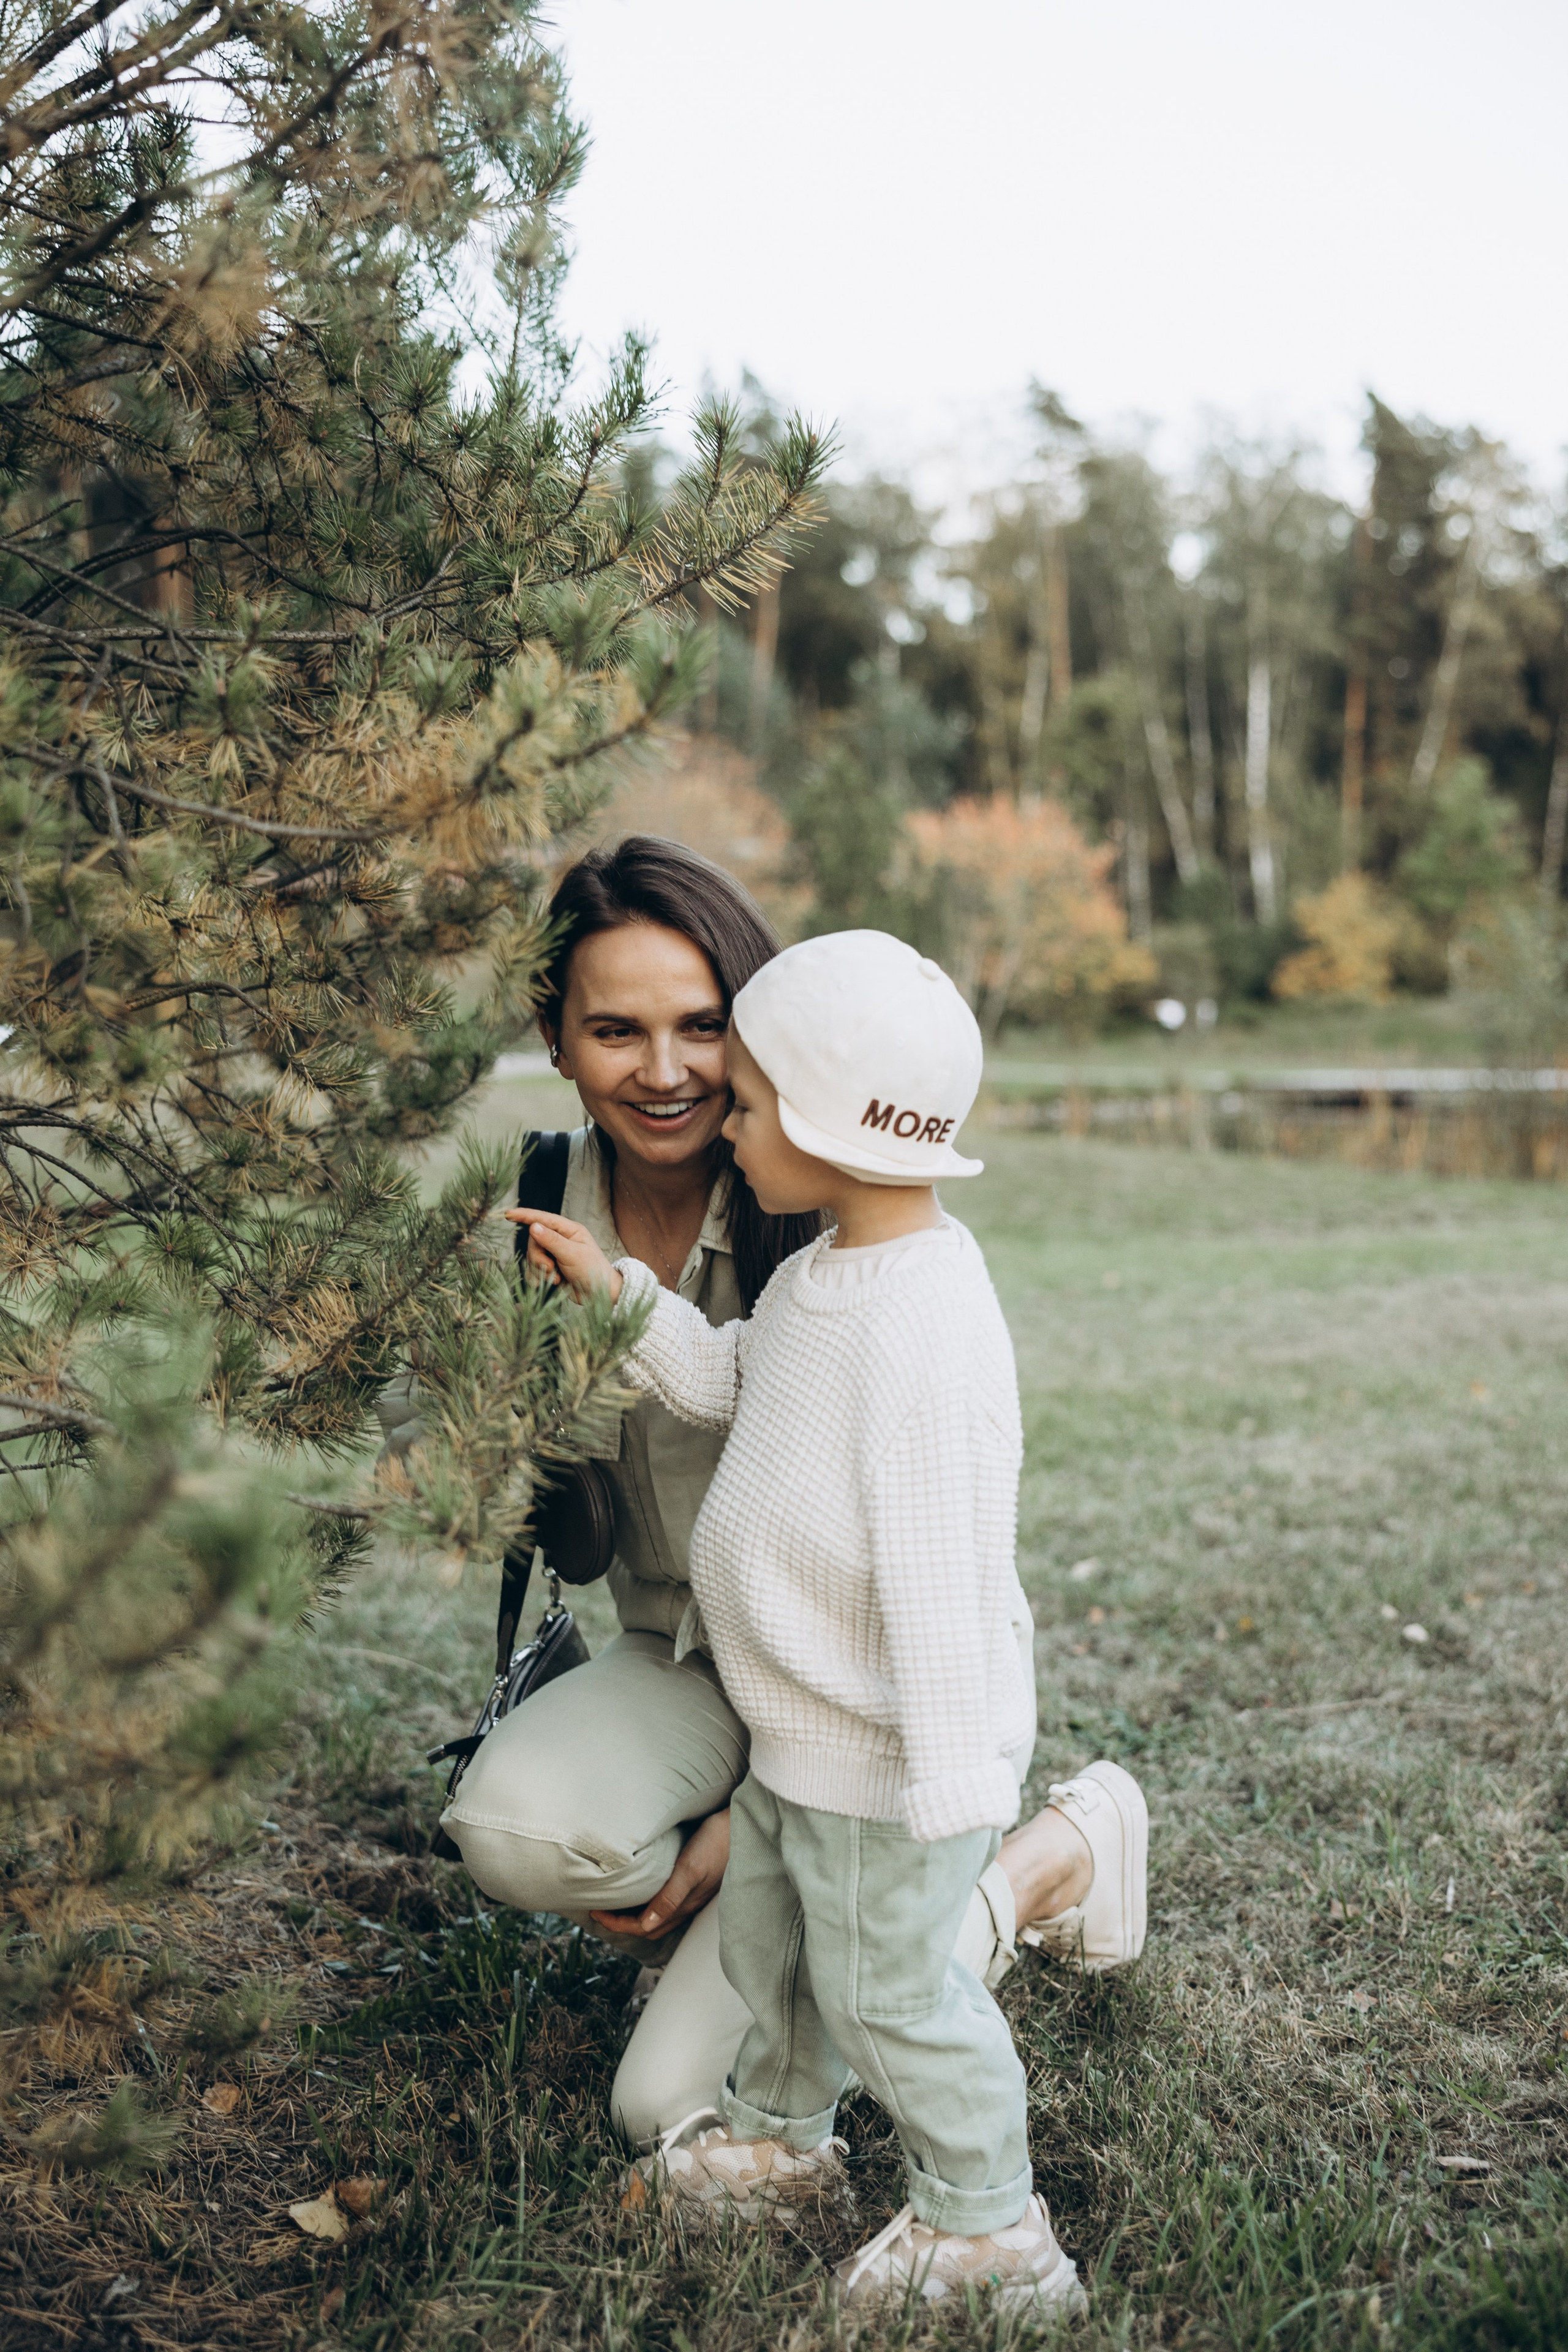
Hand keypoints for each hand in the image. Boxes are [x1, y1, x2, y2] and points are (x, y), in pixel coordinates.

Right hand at [503, 1207, 621, 1300]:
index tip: (508, 1215)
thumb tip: (533, 1226)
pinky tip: (552, 1284)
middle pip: (533, 1242)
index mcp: (569, 1230)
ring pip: (532, 1257)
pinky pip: (533, 1271)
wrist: (599, 1295)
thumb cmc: (593, 1271)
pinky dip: (538, 1278)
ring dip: (540, 1270)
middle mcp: (560, 1240)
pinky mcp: (550, 1270)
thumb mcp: (572, 1254)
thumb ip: (552, 1241)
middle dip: (538, 1258)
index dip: (525, 1216)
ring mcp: (554, 1255)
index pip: (543, 1218)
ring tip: (556, 1278)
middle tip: (551, 1269)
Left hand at [589, 1806, 729, 1940]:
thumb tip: (645, 1926)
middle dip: (622, 1923)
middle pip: (648, 1927)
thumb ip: (669, 1898)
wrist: (743, 1826)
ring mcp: (692, 1895)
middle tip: (600, 1908)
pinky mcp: (696, 1882)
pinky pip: (666, 1903)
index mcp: (682, 1905)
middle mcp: (686, 1905)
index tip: (595, 1911)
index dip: (616, 1924)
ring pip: (657, 1916)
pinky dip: (648, 1902)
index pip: (642, 1927)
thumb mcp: (690, 1869)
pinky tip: (643, 1888)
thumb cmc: (716, 1843)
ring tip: (617, 1900)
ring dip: (635, 1915)